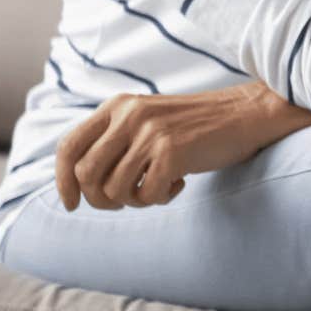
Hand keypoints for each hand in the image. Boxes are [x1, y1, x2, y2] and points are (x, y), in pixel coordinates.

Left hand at [53, 83, 310, 210]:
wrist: (247, 114)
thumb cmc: (196, 125)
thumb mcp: (148, 119)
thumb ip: (115, 139)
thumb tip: (80, 182)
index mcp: (118, 106)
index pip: (68, 147)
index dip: (63, 181)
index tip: (71, 204)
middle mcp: (129, 116)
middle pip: (86, 174)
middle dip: (99, 199)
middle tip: (125, 201)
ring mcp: (150, 133)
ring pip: (113, 190)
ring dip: (133, 200)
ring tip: (156, 188)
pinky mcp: (172, 151)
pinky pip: (145, 195)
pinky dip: (159, 199)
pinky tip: (178, 184)